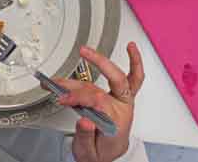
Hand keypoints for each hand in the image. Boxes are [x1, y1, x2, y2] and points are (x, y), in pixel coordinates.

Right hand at [56, 43, 144, 161]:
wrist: (106, 154)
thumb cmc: (98, 152)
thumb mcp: (88, 152)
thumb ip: (85, 136)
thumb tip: (83, 120)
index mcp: (116, 123)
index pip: (99, 101)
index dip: (78, 97)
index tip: (62, 98)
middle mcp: (123, 109)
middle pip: (116, 82)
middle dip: (100, 65)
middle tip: (83, 53)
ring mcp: (124, 101)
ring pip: (116, 77)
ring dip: (100, 61)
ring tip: (82, 52)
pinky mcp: (123, 96)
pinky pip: (134, 78)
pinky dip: (135, 63)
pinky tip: (132, 48)